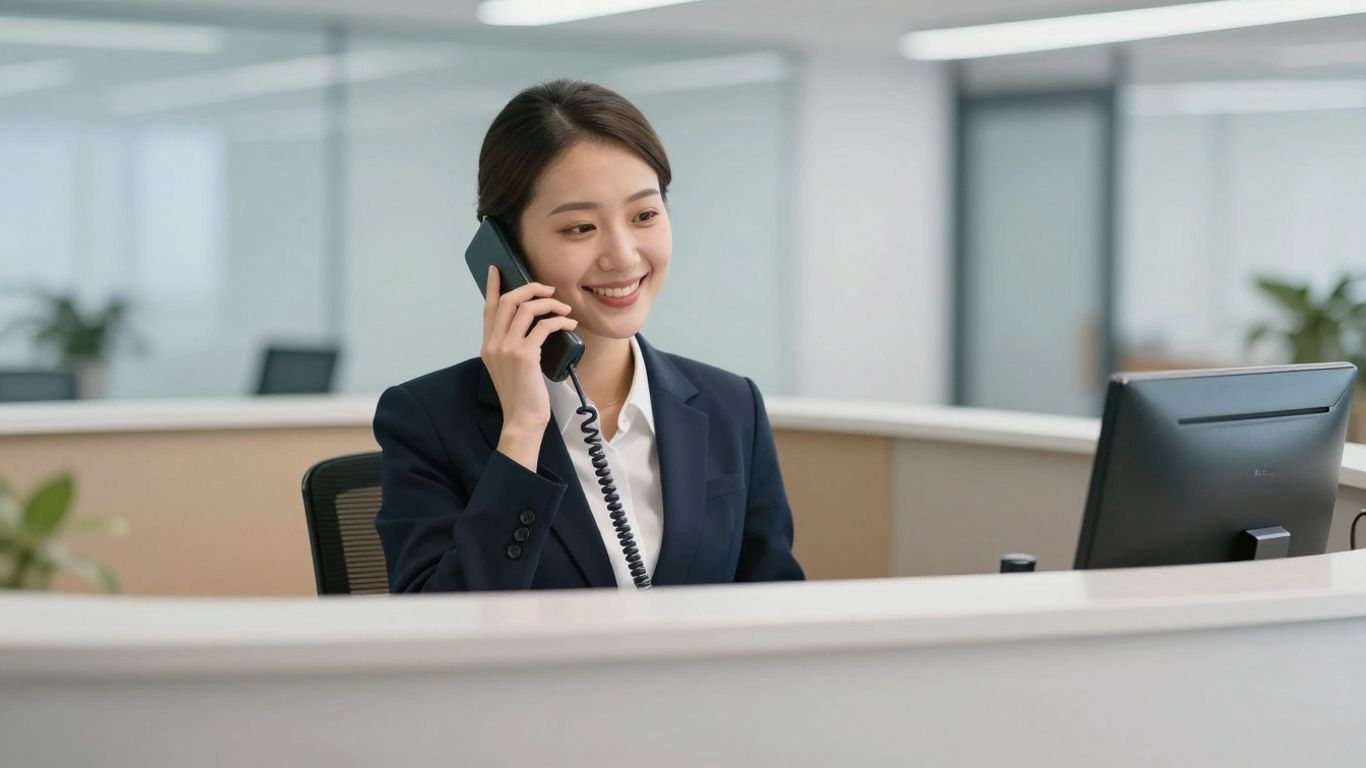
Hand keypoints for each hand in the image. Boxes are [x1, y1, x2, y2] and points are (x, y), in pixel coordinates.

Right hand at [480, 266, 576, 460]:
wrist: (522, 420)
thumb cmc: (521, 396)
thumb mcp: (509, 368)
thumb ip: (512, 347)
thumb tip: (533, 326)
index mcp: (488, 346)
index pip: (488, 309)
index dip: (493, 287)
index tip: (496, 270)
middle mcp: (494, 344)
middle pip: (508, 301)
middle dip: (530, 289)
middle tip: (548, 289)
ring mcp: (507, 349)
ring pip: (526, 309)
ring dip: (549, 303)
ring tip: (564, 309)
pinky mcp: (524, 356)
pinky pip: (544, 327)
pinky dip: (559, 321)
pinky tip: (569, 324)